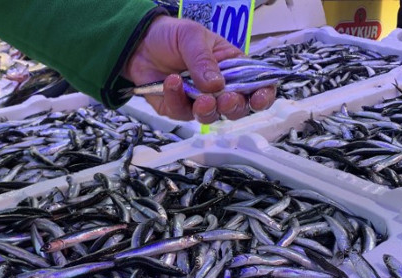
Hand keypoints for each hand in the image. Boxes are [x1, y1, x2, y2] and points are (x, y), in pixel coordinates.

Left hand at [123, 15, 275, 122]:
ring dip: (207, 110)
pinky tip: (172, 82)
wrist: (139, 43)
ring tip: (199, 97)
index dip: (263, 95)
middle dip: (234, 107)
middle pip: (237, 108)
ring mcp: (199, 101)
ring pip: (211, 117)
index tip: (258, 98)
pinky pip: (181, 112)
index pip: (257, 85)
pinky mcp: (178, 108)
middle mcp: (219, 88)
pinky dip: (176, 98)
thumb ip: (204, 60)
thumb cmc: (172, 36)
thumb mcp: (192, 36)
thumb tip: (216, 85)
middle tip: (225, 99)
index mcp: (232, 67)